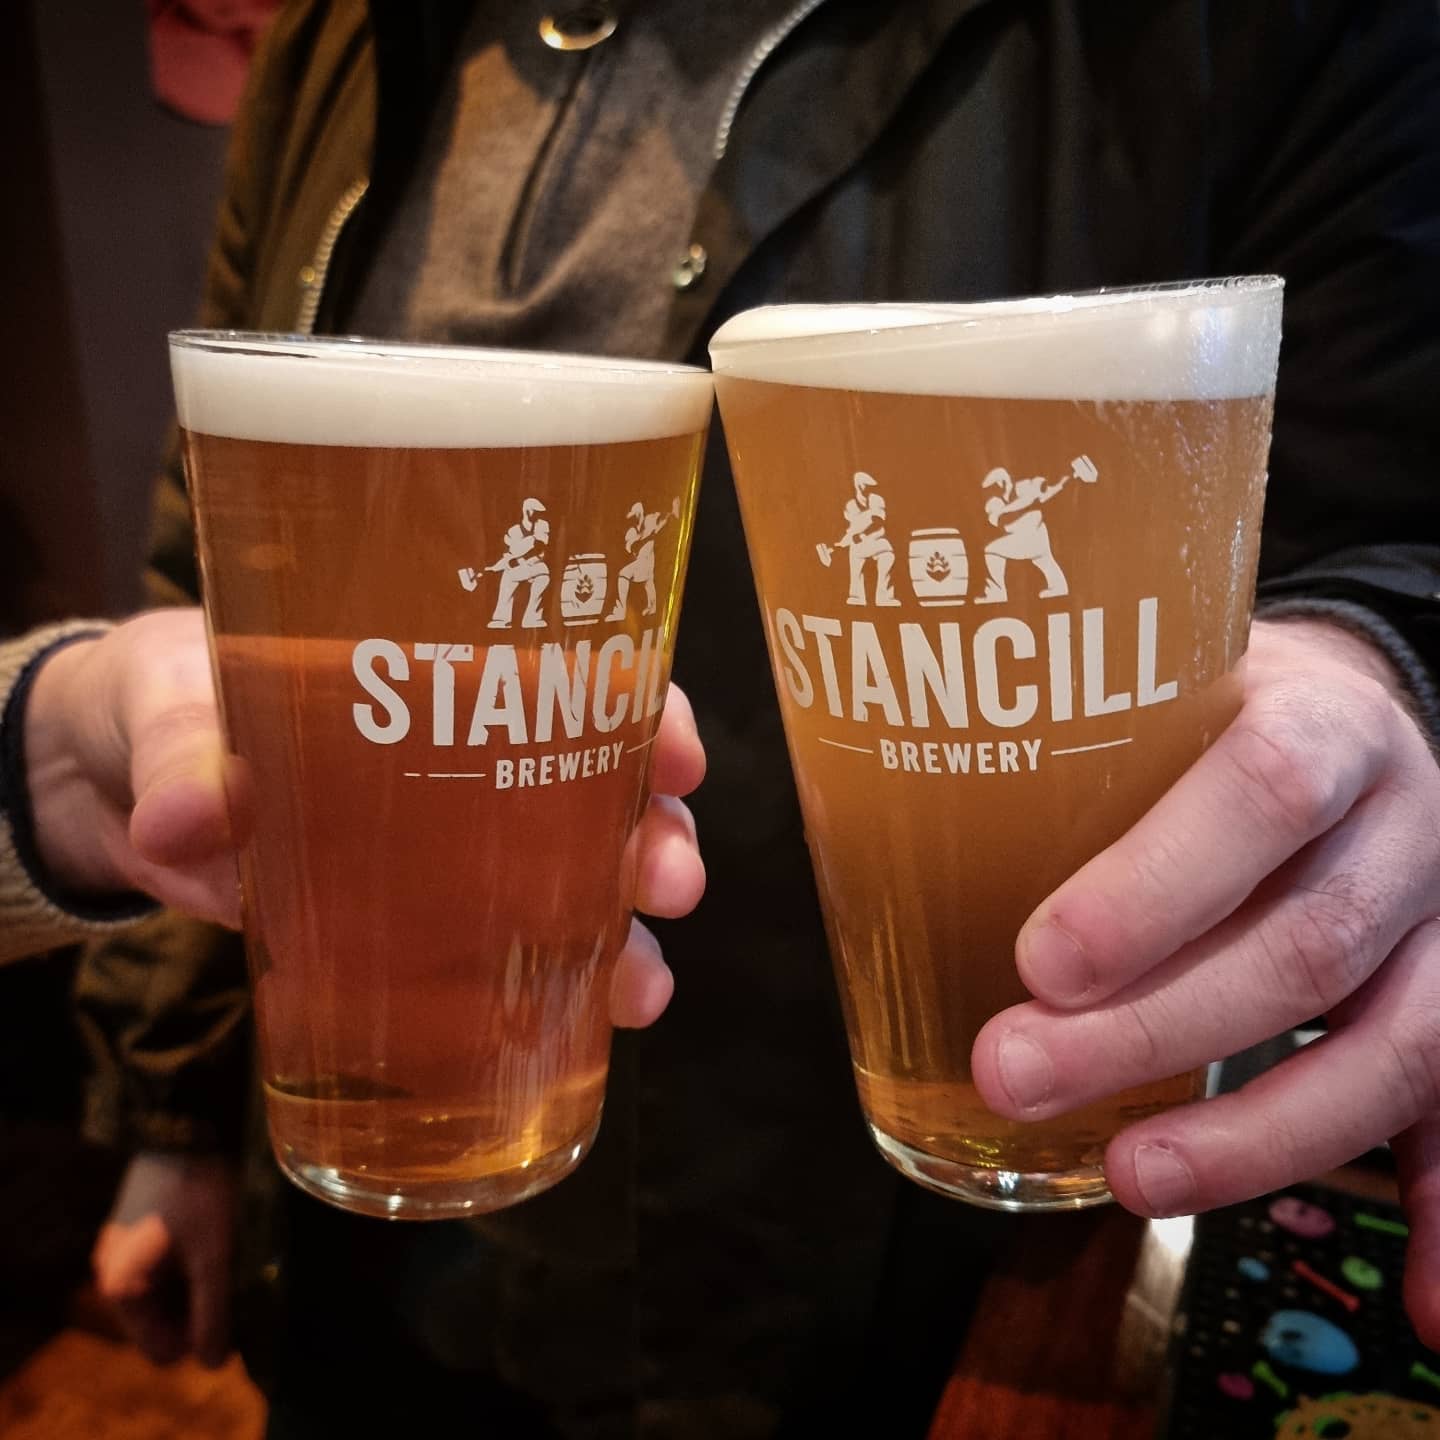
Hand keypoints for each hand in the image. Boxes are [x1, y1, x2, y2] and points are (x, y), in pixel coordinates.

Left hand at [22, 613, 707, 1032]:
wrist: (114, 782)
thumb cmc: (168, 700)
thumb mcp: (168, 696)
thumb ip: (176, 742)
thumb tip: (187, 817)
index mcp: (441, 677)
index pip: (574, 677)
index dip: (643, 709)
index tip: (680, 754)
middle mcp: (470, 765)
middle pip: (600, 790)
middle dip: (654, 838)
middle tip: (669, 879)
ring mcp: (448, 856)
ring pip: (576, 886)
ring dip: (625, 934)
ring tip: (640, 988)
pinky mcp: (412, 932)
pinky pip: (510, 963)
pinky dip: (563, 997)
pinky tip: (593, 1033)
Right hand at [91, 1152, 237, 1367]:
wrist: (186, 1124)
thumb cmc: (201, 1191)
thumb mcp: (215, 1255)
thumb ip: (213, 1312)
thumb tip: (213, 1365)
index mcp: (123, 1290)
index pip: (163, 1351)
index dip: (201, 1339)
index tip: (233, 1306)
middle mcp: (112, 1275)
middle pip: (164, 1322)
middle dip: (200, 1310)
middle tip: (236, 1278)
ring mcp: (122, 1250)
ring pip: (166, 1293)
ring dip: (197, 1285)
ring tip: (229, 1254)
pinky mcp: (136, 1227)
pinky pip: (164, 1267)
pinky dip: (189, 1262)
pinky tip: (216, 1236)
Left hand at [969, 618, 1439, 1340]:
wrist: (1349, 711)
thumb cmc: (1217, 709)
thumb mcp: (1158, 686)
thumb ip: (1074, 744)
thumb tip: (882, 817)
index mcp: (1324, 724)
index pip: (1262, 791)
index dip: (1156, 884)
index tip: (1041, 959)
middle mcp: (1404, 826)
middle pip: (1301, 945)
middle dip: (1151, 1031)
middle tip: (1010, 1071)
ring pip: (1384, 1047)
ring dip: (1252, 1136)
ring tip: (1131, 1179)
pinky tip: (1423, 1308)